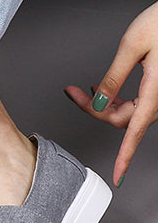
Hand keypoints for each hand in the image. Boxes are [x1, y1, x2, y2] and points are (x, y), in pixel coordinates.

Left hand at [64, 0, 157, 186]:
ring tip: (83, 88)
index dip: (125, 157)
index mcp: (157, 90)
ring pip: (128, 112)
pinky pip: (136, 102)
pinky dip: (116, 98)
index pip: (135, 132)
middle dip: (94, 110)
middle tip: (73, 93)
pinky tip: (102, 87)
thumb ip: (114, 77)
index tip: (118, 176)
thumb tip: (99, 102)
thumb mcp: (132, 46)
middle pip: (123, 119)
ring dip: (104, 104)